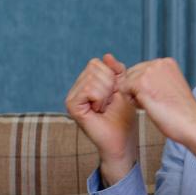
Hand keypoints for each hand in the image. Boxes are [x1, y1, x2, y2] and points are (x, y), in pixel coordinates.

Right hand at [64, 54, 137, 183]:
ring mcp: (72, 96)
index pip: (97, 63)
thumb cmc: (124, 116)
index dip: (112, 76)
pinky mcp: (71, 106)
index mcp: (87, 82)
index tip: (115, 93)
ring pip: (92, 78)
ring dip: (105, 93)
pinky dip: (100, 98)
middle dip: (109, 84)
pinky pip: (89, 89)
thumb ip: (117, 71)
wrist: (122, 139)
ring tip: (104, 107)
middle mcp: (76, 88)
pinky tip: (99, 109)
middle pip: (94, 67)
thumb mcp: (124, 88)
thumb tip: (107, 55)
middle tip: (109, 102)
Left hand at [117, 58, 195, 160]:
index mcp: (167, 62)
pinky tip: (148, 107)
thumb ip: (157, 79)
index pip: (141, 70)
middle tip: (156, 102)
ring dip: (135, 96)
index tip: (160, 97)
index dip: (145, 86)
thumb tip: (138, 82)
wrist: (191, 123)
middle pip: (131, 74)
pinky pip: (123, 90)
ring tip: (153, 104)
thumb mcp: (171, 87)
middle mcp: (158, 63)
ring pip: (126, 82)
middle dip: (137, 89)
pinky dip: (132, 102)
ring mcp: (149, 71)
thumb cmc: (182, 112)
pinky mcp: (140, 83)